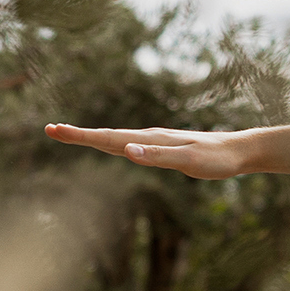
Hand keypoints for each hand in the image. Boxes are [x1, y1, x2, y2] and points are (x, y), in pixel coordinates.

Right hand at [45, 123, 254, 179]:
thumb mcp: (188, 160)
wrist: (239, 151)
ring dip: (92, 137)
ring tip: (70, 135)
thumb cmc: (216, 158)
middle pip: (106, 136)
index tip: (53, 130)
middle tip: (50, 130)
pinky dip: (112, 144)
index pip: (107, 138)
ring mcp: (155, 141)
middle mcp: (148, 137)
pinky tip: (112, 146)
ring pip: (116, 139)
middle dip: (77, 134)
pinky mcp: (163, 147)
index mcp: (149, 140)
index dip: (79, 136)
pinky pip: (130, 145)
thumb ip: (158, 156)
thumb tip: (127, 151)